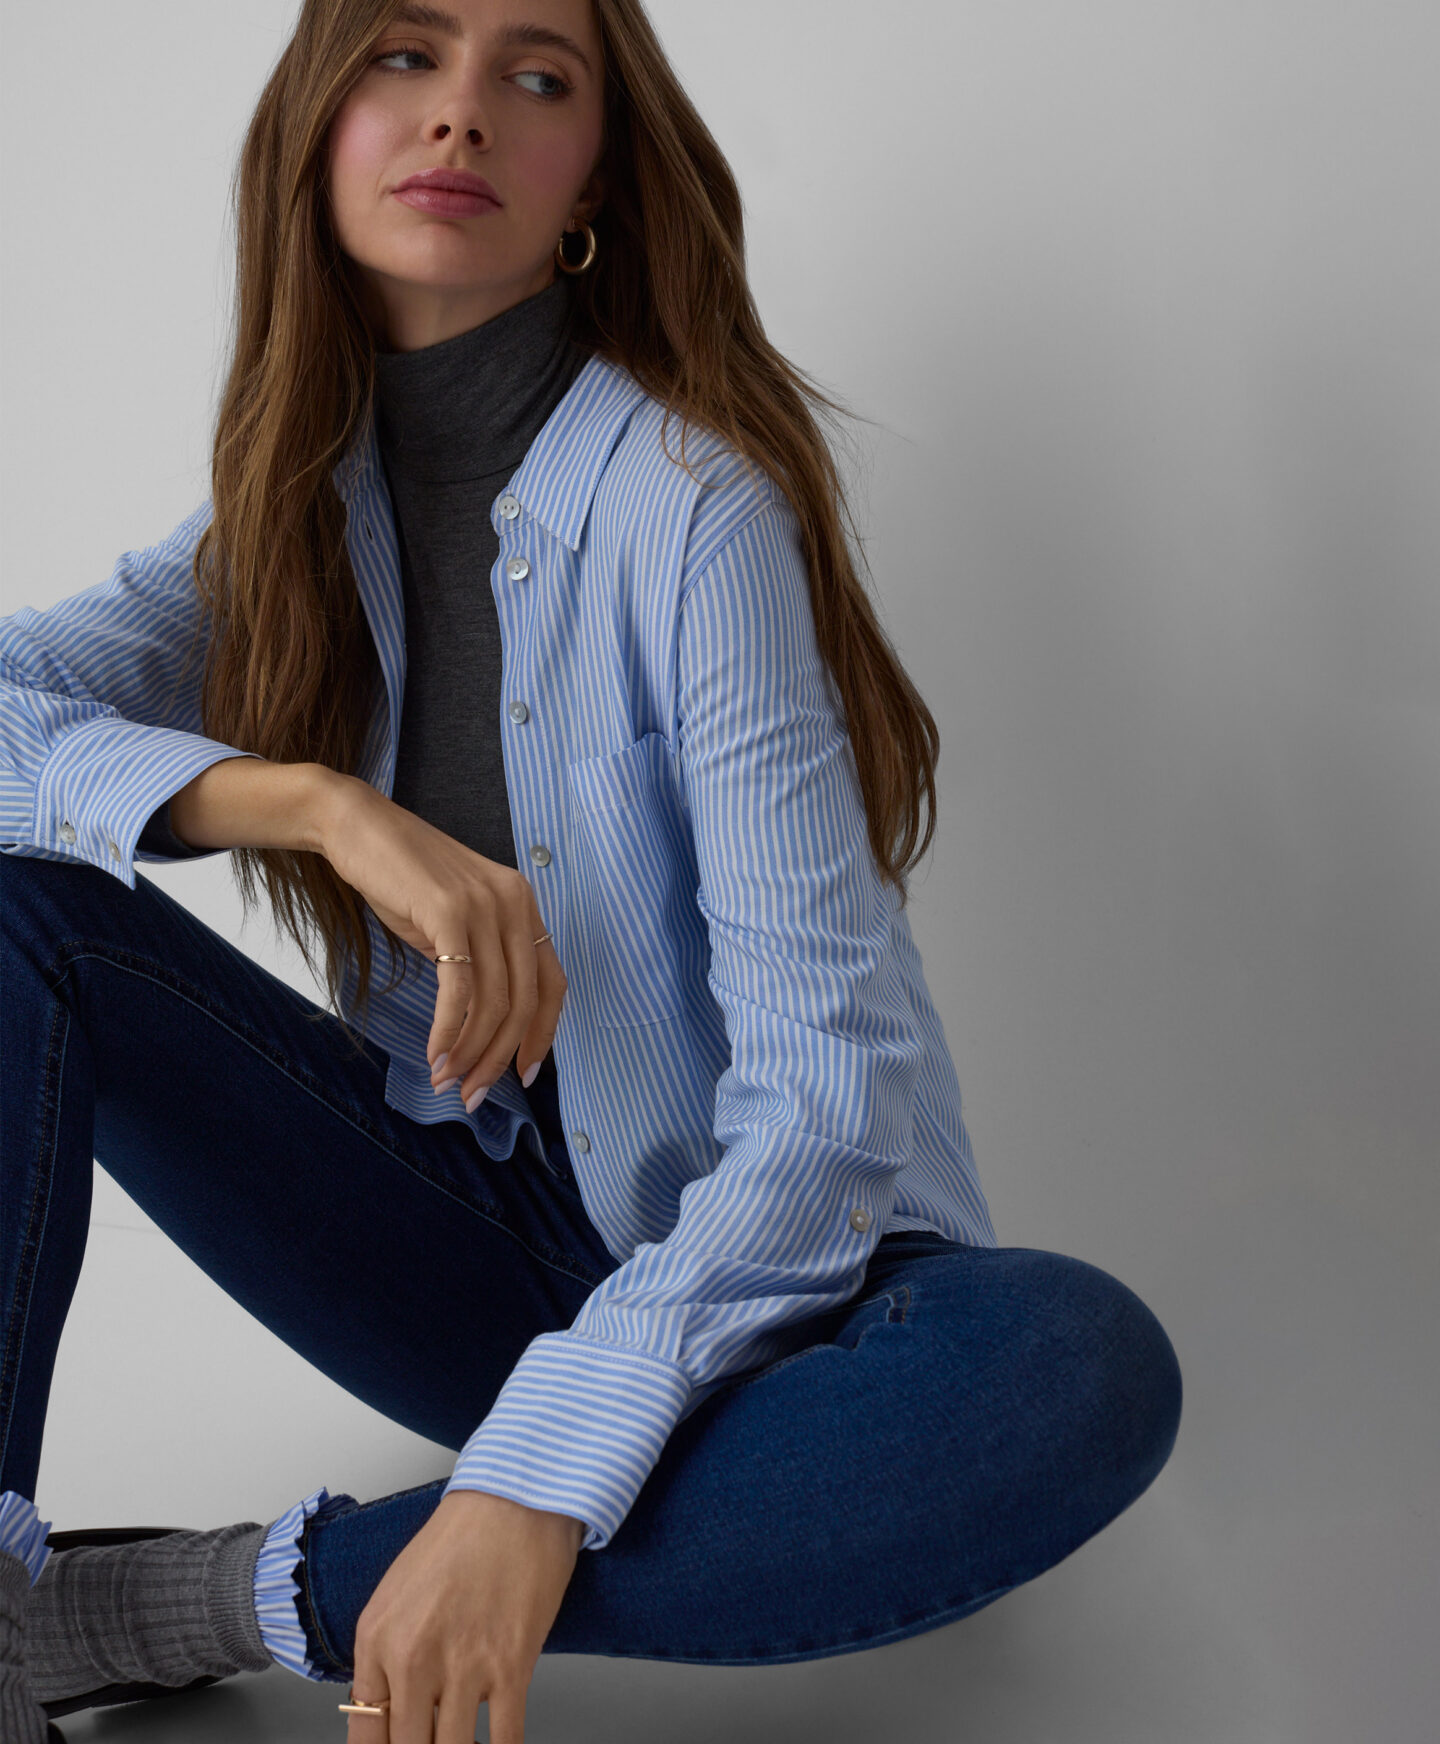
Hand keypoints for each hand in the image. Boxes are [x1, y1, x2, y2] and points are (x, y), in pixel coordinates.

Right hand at [319, 777, 566, 1103]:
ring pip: (494, 1002)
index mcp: (524, 906)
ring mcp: (485, 906)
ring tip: (448, 1081)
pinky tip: (435, 1054)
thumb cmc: (403, 879)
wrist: (358, 828)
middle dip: (500, 1057)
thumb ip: (479, 961)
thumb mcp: (455, 920)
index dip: (543, 1035)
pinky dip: (450, 1030)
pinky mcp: (449, 912)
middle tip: (474, 1093)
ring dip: (471, 1052)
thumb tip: (484, 1026)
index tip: (524, 1074)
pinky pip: (459, 989)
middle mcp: (515, 904)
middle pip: (524, 1002)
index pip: (552, 984)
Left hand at [345, 1488, 583, 1743]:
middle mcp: (413, 1659)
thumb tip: (393, 1711)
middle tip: (434, 1742)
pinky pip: (504, 1740)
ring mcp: (463, 1666)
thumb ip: (388, 1654)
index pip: (366, 1733)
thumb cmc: (462, 1536)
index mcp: (378, 1638)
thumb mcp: (399, 1592)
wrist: (516, 1498)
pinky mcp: (511, 1666)